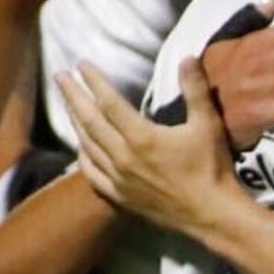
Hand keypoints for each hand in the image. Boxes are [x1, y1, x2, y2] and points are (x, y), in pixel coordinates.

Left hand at [61, 62, 249, 241]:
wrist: (213, 216)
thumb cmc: (213, 169)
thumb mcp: (208, 125)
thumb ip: (195, 90)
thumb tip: (187, 57)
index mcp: (142, 137)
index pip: (109, 102)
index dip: (94, 81)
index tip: (81, 64)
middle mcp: (123, 157)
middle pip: (89, 120)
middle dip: (73, 95)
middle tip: (60, 76)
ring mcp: (119, 179)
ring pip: (87, 145)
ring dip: (75, 121)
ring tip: (69, 103)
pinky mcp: (121, 197)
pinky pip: (92, 174)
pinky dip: (83, 157)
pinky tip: (81, 147)